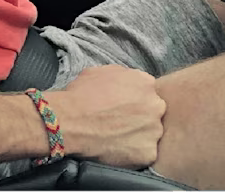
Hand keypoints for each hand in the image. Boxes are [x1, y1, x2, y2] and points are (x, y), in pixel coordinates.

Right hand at [43, 65, 165, 168]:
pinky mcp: (148, 153)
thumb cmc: (80, 95)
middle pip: (153, 112)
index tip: (123, 107)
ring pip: (150, 134)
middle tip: (120, 122)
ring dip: (137, 136)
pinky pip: (144, 154)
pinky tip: (116, 149)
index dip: (134, 101)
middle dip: (140, 117)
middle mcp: (156, 106)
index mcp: (146, 83)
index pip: (148, 92)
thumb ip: (122, 76)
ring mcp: (154, 131)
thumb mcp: (100, 71)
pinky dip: (132, 153)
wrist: (69, 121)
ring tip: (116, 137)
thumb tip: (126, 82)